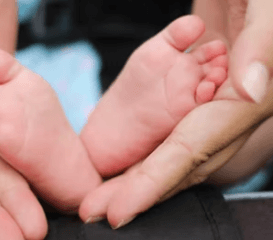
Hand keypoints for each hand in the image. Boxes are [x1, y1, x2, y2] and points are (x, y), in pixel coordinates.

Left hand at [79, 0, 272, 227]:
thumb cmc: (265, 0)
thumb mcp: (266, 11)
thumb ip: (261, 49)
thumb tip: (249, 93)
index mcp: (244, 100)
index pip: (191, 150)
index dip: (154, 184)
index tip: (118, 211)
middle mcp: (223, 114)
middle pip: (174, 164)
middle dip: (134, 193)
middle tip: (93, 212)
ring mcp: (206, 109)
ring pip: (168, 154)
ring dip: (134, 179)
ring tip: (98, 199)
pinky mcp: (192, 99)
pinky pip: (168, 136)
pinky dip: (144, 156)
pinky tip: (122, 169)